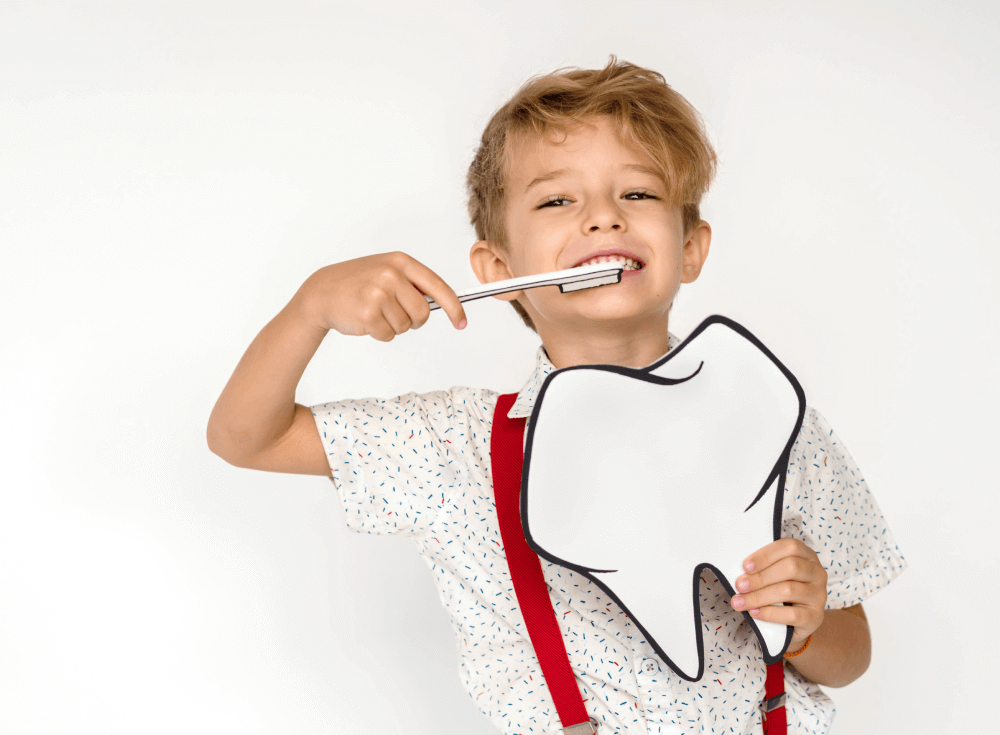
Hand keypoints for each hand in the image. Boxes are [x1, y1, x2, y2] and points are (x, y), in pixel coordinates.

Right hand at [298, 251, 467, 339]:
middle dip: (413, 320)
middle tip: (394, 313)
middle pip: (423, 312)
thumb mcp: (387, 272)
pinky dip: (380, 333)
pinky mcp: (368, 313)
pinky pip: (388, 335)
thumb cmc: (358, 283)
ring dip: (393, 326)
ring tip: (375, 312)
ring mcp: (379, 293)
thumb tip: (445, 305)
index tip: (461, 322)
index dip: (454, 307)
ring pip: (405, 326)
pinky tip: (366, 320)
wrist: (322, 292)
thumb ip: (413, 285)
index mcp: (401, 262)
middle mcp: (391, 275)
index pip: (438, 286)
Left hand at [729, 537, 827, 648]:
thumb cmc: (781, 588)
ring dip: (759, 596)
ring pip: (789, 590)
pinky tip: (754, 612)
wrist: (798, 620)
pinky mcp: (816, 616)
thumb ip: (763, 567)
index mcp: (807, 555)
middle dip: (761, 577)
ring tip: (740, 602)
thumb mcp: (775, 573)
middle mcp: (817, 573)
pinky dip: (769, 613)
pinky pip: (792, 614)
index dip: (766, 555)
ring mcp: (819, 595)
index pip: (790, 547)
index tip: (746, 566)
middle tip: (740, 585)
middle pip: (791, 567)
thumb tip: (741, 573)